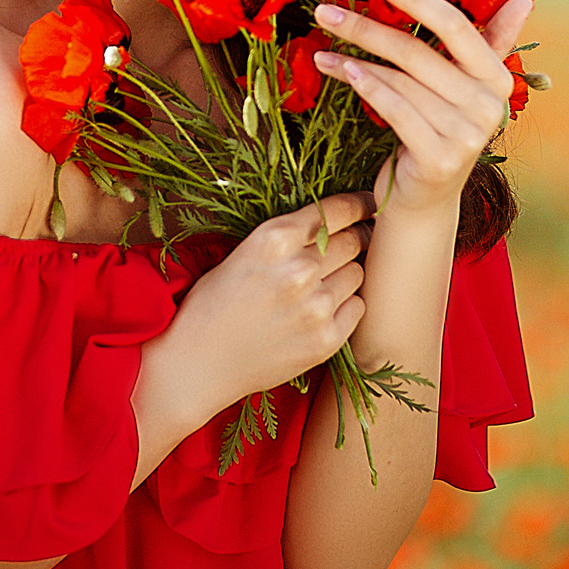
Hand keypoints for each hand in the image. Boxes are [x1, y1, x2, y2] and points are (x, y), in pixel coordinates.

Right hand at [167, 193, 373, 409]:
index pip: (338, 209)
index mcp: (274, 238)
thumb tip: (342, 220)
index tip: (370, 205)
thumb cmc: (214, 303)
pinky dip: (345, 306)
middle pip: (355, 239)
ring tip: (321, 284)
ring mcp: (316, 307)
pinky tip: (320, 311)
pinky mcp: (326, 340)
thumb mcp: (245, 252)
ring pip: (358, 273)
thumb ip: (291, 236)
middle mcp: (299, 269)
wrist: (197, 364)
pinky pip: (357, 307)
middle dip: (359, 237)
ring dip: (347, 273)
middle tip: (355, 242)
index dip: (361, 204)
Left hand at [312, 0, 534, 221]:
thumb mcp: (463, 86)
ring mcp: (466, 135)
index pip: (456, 26)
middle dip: (366, 28)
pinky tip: (342, 71)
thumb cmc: (438, 129)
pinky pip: (394, 110)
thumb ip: (489, 42)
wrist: (425, 198)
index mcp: (497, 77)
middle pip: (417, 52)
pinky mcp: (439, 158)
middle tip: (325, 12)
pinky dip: (366, 87)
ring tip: (323, 48)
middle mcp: (488, 105)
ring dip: (354, 60)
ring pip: (400, 81)